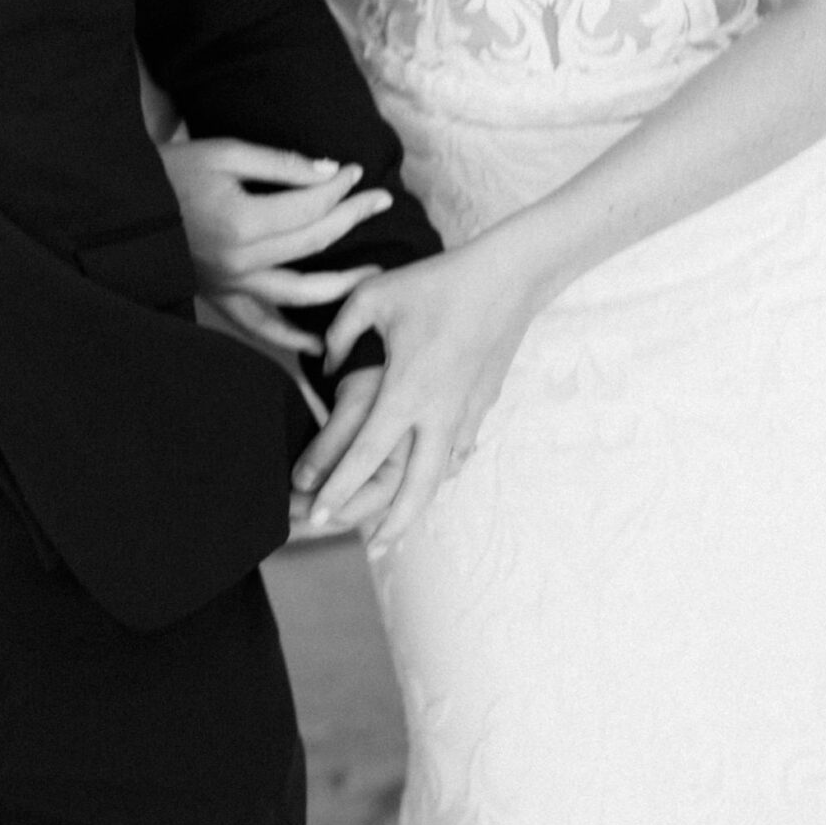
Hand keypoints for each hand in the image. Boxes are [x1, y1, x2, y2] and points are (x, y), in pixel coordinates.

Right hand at [162, 136, 386, 353]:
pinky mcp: (219, 298)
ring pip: (300, 295)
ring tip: (372, 276)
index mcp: (242, 222)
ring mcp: (230, 286)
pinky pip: (260, 327)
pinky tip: (319, 344)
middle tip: (381, 201)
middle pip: (313, 243)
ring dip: (342, 286)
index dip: (339, 187)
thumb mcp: (225, 152)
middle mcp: (240, 261)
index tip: (357, 171)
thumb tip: (331, 171)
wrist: (125, 204)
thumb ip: (280, 163)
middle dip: (352, 218)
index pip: (309, 207)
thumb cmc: (173, 170)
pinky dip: (290, 340)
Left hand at [292, 229, 544, 549]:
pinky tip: (430, 477)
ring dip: (418, 503)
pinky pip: (459, 451)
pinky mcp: (484, 404)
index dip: (339, 490)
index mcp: (406, 390)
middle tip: (367, 547)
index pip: (366, 454)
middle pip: (415, 488)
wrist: (508, 277)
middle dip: (390, 523)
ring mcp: (467, 412)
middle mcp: (439, 412)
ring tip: (394, 523)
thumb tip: (327, 368)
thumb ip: (339, 335)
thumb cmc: (436, 282)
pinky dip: (441, 472)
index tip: (318, 516)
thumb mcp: (372, 297)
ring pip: (442, 476)